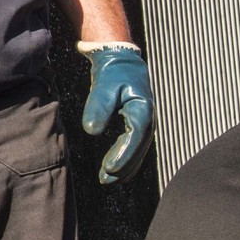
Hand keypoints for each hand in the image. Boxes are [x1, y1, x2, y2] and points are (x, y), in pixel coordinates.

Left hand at [79, 44, 153, 184]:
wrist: (120, 59)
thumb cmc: (112, 72)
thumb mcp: (103, 87)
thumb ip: (98, 107)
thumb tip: (91, 131)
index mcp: (142, 109)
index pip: (134, 138)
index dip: (123, 155)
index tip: (109, 169)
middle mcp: (148, 118)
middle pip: (138, 149)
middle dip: (124, 167)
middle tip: (106, 180)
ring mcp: (145, 121)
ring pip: (138, 150)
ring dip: (125, 166)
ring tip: (108, 179)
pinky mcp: (138, 122)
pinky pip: (135, 145)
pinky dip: (126, 159)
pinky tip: (115, 169)